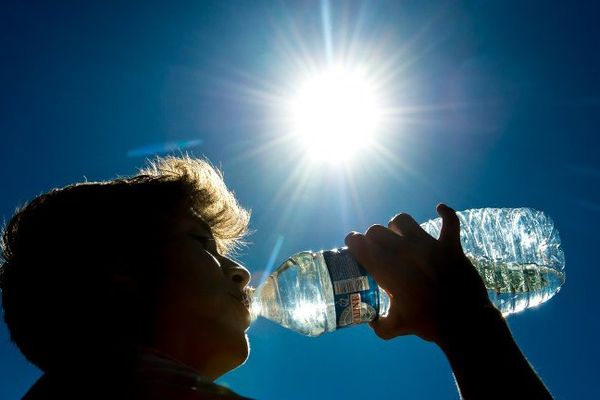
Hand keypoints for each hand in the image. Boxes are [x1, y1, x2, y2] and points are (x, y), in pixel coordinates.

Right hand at [345, 204, 492, 344]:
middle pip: (377, 230)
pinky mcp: (450, 246)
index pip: (359, 244)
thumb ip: (378, 324)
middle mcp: (403, 252)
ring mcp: (427, 246)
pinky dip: (445, 213)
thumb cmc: (427, 324)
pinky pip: (450, 221)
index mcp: (386, 270)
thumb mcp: (395, 327)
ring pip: (403, 220)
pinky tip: (440, 209)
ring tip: (400, 236)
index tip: (355, 246)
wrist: (463, 322)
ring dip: (398, 227)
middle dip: (373, 237)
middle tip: (378, 247)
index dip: (354, 242)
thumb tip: (369, 319)